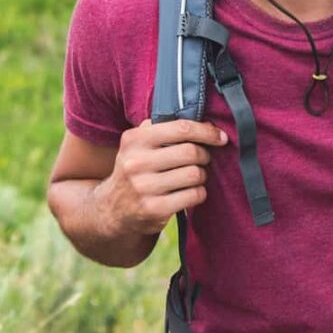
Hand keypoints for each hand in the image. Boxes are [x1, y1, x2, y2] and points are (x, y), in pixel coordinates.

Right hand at [98, 118, 228, 235]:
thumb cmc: (135, 170)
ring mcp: (144, 187)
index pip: (181, 128)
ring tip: (193, 176)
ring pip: (194, 174)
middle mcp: (136, 162)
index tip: (220, 137)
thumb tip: (207, 123)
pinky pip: (194, 195)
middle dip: (204, 156)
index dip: (207, 132)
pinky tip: (189, 192)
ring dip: (201, 175)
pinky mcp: (154, 209)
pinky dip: (199, 193)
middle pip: (191, 152)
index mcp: (134, 140)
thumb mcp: (137, 145)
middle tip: (203, 160)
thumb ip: (163, 129)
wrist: (112, 210)